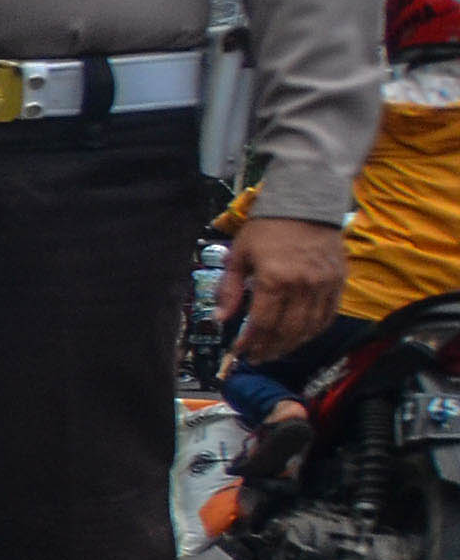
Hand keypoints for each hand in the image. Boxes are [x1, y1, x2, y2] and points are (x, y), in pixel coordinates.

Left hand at [222, 215, 346, 363]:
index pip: (262, 323)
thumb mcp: (239, 254)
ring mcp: (324, 285)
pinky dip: (314, 331)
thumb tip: (220, 318)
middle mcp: (302, 286)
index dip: (250, 343)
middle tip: (256, 358)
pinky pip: (328, 315)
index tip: (239, 352)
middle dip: (269, 349)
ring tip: (275, 352)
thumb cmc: (268, 227)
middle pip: (286, 331)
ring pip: (309, 328)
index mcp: (275, 279)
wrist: (306, 202)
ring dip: (291, 345)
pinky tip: (300, 337)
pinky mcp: (339, 281)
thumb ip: (230, 288)